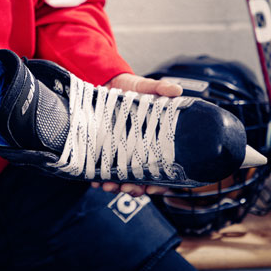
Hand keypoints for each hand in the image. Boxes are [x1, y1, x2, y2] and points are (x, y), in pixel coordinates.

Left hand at [91, 73, 182, 195]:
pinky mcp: (104, 149)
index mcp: (155, 142)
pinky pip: (102, 169)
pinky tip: (94, 179)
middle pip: (141, 180)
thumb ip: (160, 89)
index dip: (159, 183)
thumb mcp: (146, 87)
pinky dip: (98, 177)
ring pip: (121, 179)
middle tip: (126, 188)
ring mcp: (121, 152)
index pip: (162, 169)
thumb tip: (176, 90)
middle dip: (134, 189)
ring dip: (116, 186)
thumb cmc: (131, 89)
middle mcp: (139, 150)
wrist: (107, 82)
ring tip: (108, 186)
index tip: (151, 188)